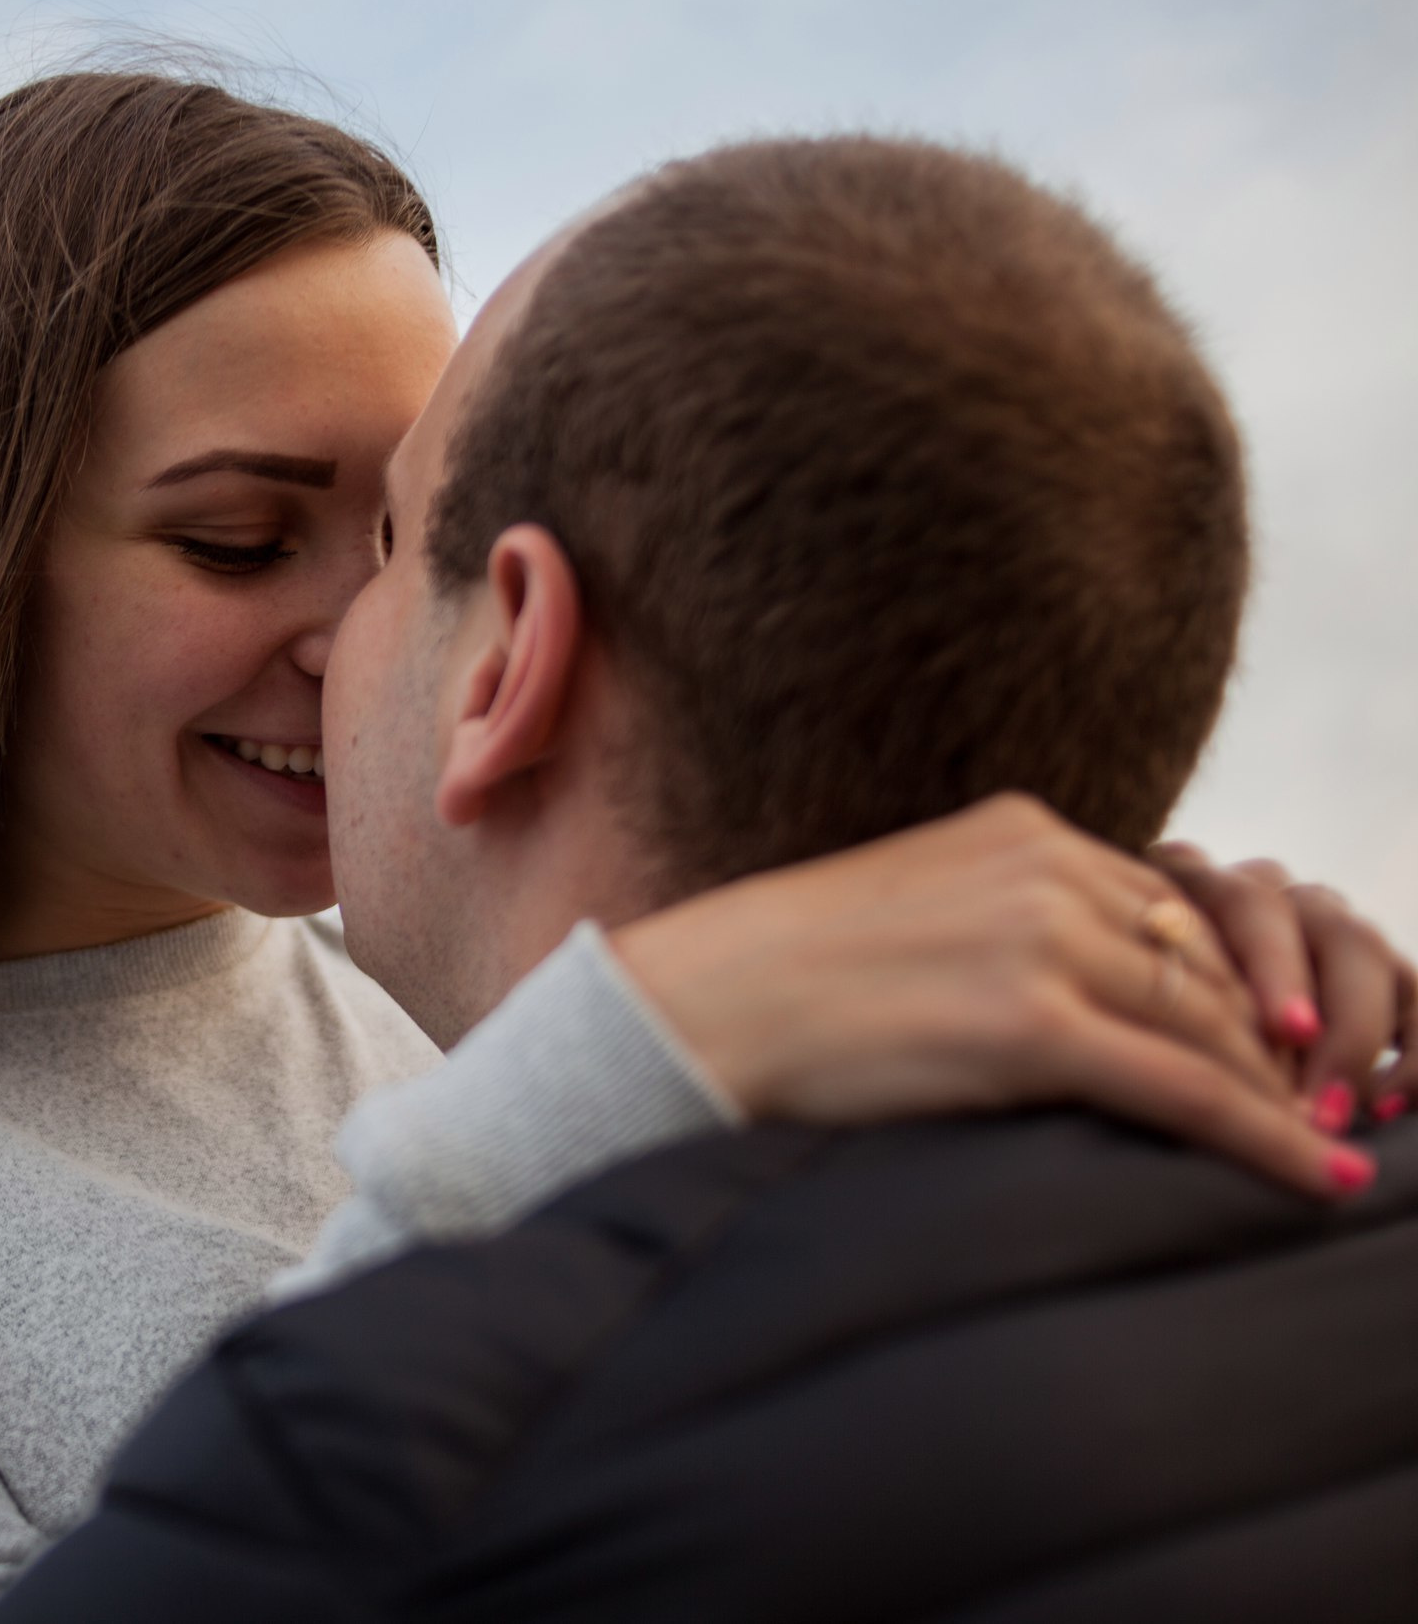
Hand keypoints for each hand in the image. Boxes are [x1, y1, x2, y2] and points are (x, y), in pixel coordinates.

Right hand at [611, 794, 1375, 1201]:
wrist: (690, 1008)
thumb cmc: (777, 981)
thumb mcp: (912, 912)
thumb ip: (1002, 923)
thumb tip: (1079, 991)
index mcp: (1018, 830)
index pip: (1170, 913)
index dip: (1228, 993)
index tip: (1265, 1055)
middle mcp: (1043, 867)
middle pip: (1206, 966)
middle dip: (1266, 1048)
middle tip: (1311, 1114)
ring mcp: (1038, 942)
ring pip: (1211, 1027)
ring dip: (1275, 1098)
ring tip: (1319, 1151)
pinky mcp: (1028, 1025)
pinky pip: (1187, 1088)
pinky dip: (1265, 1140)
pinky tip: (1316, 1180)